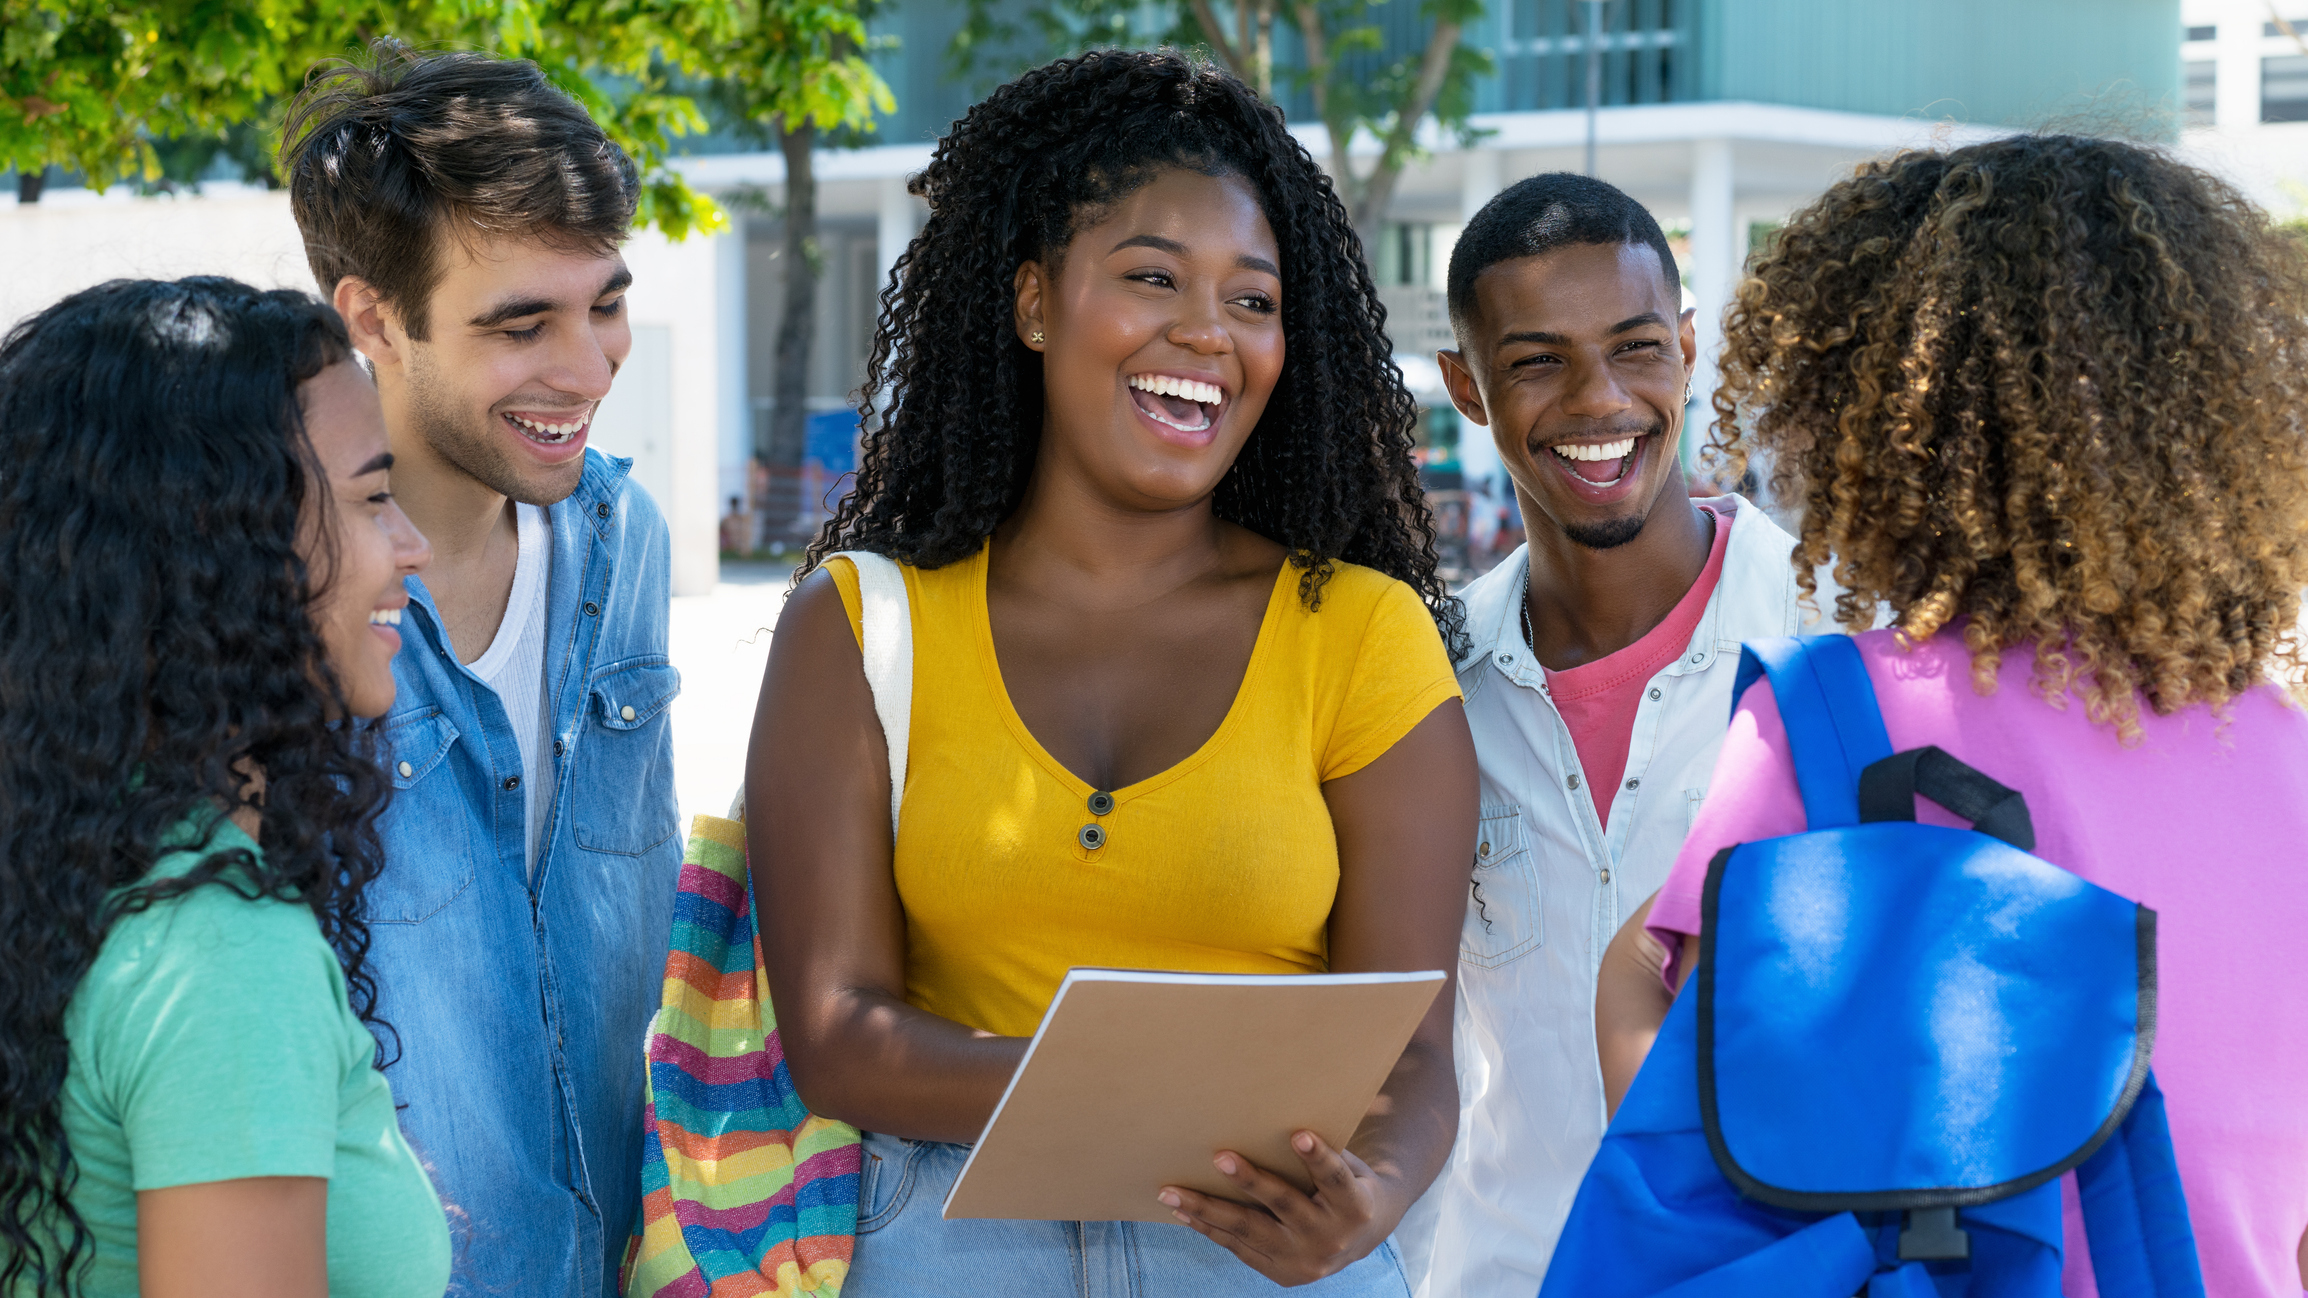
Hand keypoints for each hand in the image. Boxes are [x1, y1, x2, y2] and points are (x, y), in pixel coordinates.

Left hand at [1157, 1131, 1390, 1285]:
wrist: (1360, 1239)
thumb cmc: (1346, 1185)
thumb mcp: (1348, 1168)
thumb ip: (1322, 1154)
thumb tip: (1271, 1117)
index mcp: (1354, 1206)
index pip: (1334, 1178)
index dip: (1318, 1158)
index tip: (1299, 1134)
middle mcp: (1330, 1237)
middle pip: (1284, 1204)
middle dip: (1249, 1181)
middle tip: (1220, 1156)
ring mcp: (1304, 1261)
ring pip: (1249, 1230)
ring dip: (1207, 1208)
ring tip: (1172, 1192)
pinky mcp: (1283, 1274)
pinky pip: (1239, 1248)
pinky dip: (1209, 1228)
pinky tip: (1183, 1211)